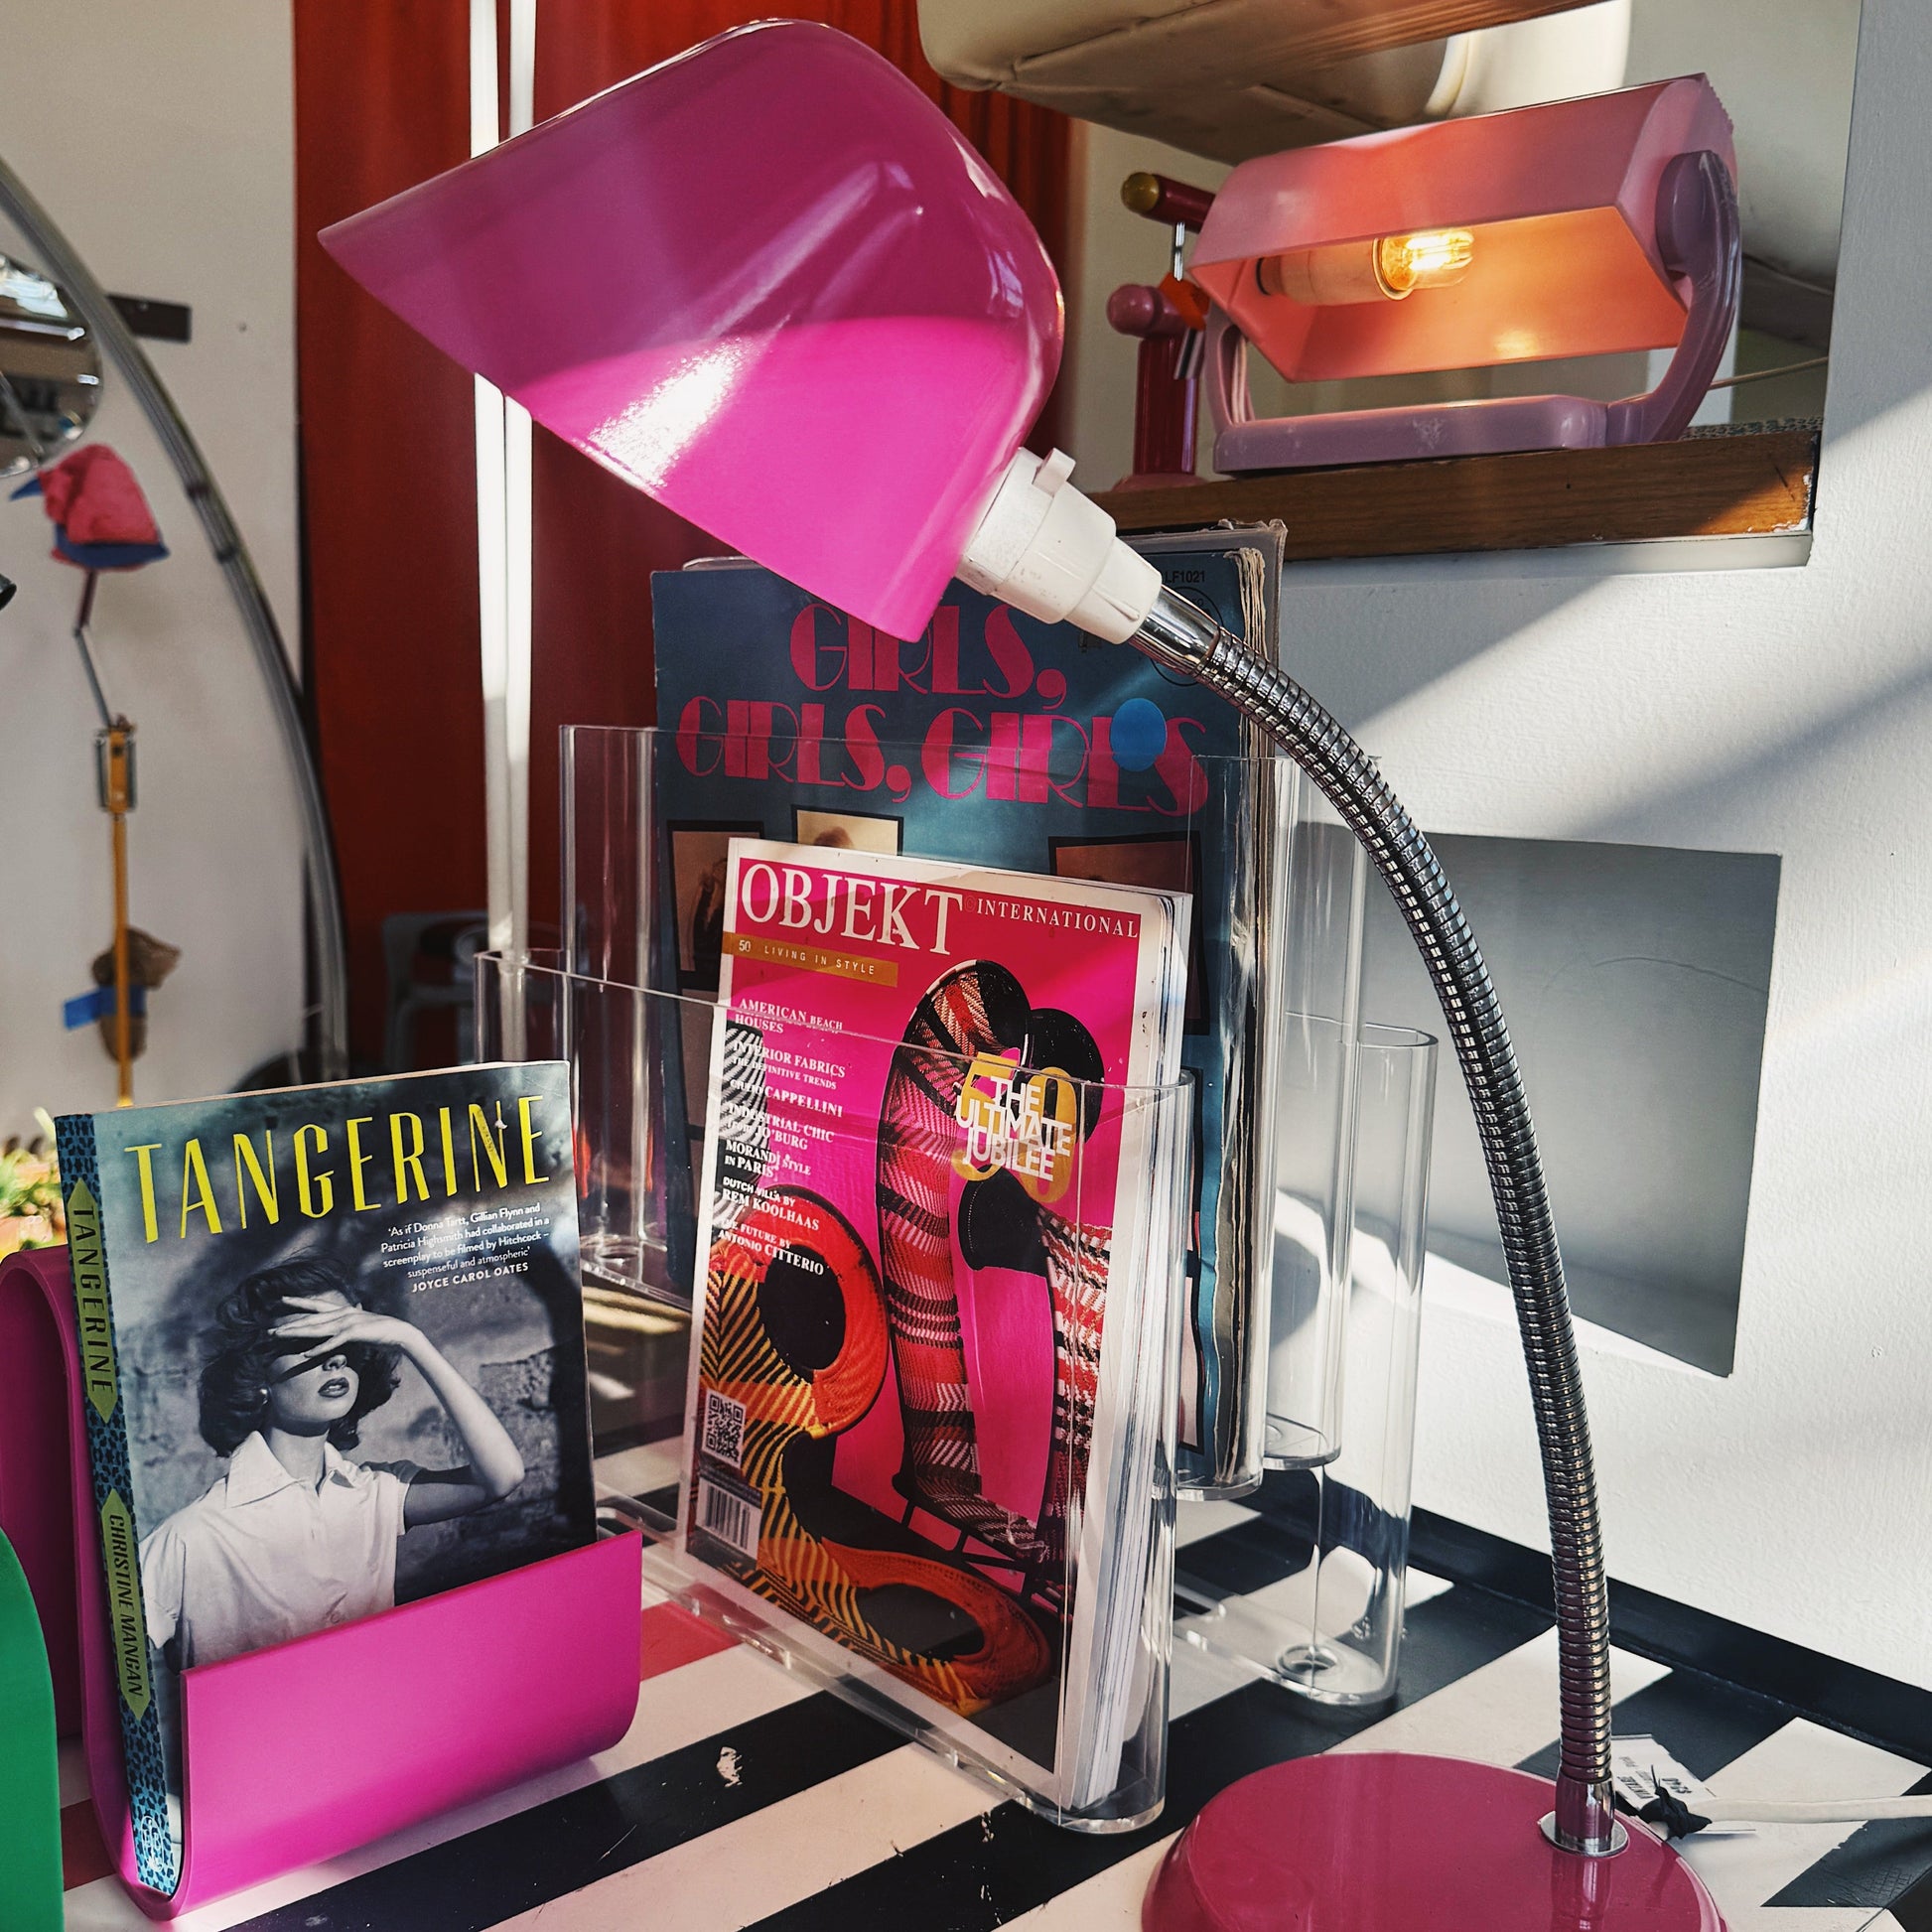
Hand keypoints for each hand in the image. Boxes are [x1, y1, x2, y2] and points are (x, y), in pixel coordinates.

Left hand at [273, 1294, 419, 1357]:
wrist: (399, 1333)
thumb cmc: (381, 1331)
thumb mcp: (361, 1324)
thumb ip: (350, 1324)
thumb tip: (347, 1321)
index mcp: (343, 1310)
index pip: (317, 1305)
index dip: (299, 1302)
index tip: (282, 1299)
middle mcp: (342, 1313)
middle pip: (311, 1319)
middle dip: (290, 1325)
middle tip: (270, 1330)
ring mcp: (347, 1322)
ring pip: (316, 1329)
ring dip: (296, 1333)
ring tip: (280, 1337)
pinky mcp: (354, 1333)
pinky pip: (332, 1343)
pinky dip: (319, 1349)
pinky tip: (306, 1354)